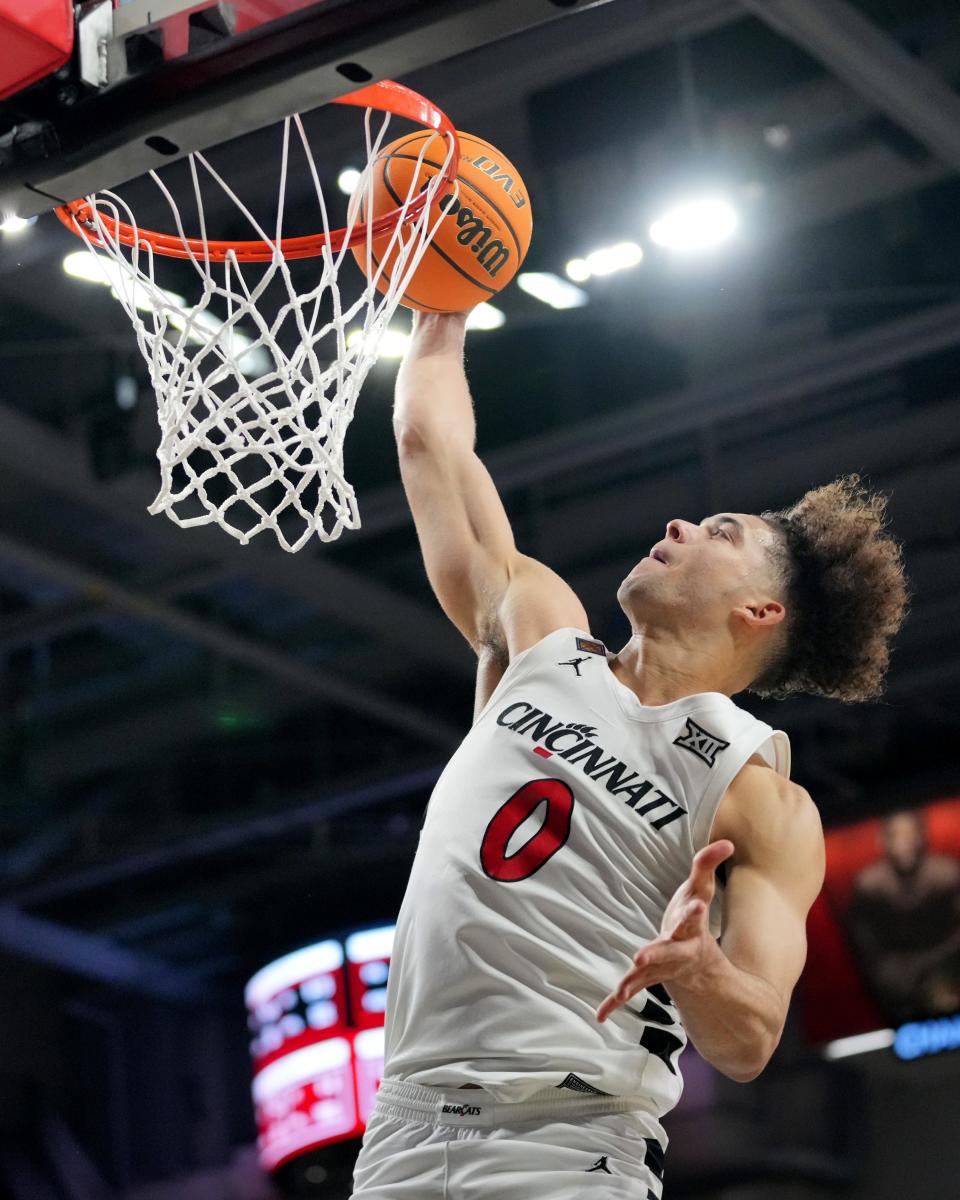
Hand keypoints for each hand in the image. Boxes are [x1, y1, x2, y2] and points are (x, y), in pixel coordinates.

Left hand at [596, 839, 733, 1022]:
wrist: (695, 961)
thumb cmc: (690, 917)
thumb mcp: (700, 890)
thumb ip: (707, 865)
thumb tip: (728, 842)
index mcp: (690, 928)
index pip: (692, 917)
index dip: (693, 911)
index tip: (696, 904)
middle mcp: (678, 951)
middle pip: (668, 953)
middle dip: (656, 954)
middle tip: (640, 957)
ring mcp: (661, 968)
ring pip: (647, 976)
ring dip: (632, 982)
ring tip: (618, 991)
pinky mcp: (645, 978)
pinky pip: (630, 990)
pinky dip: (614, 1001)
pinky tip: (601, 1015)